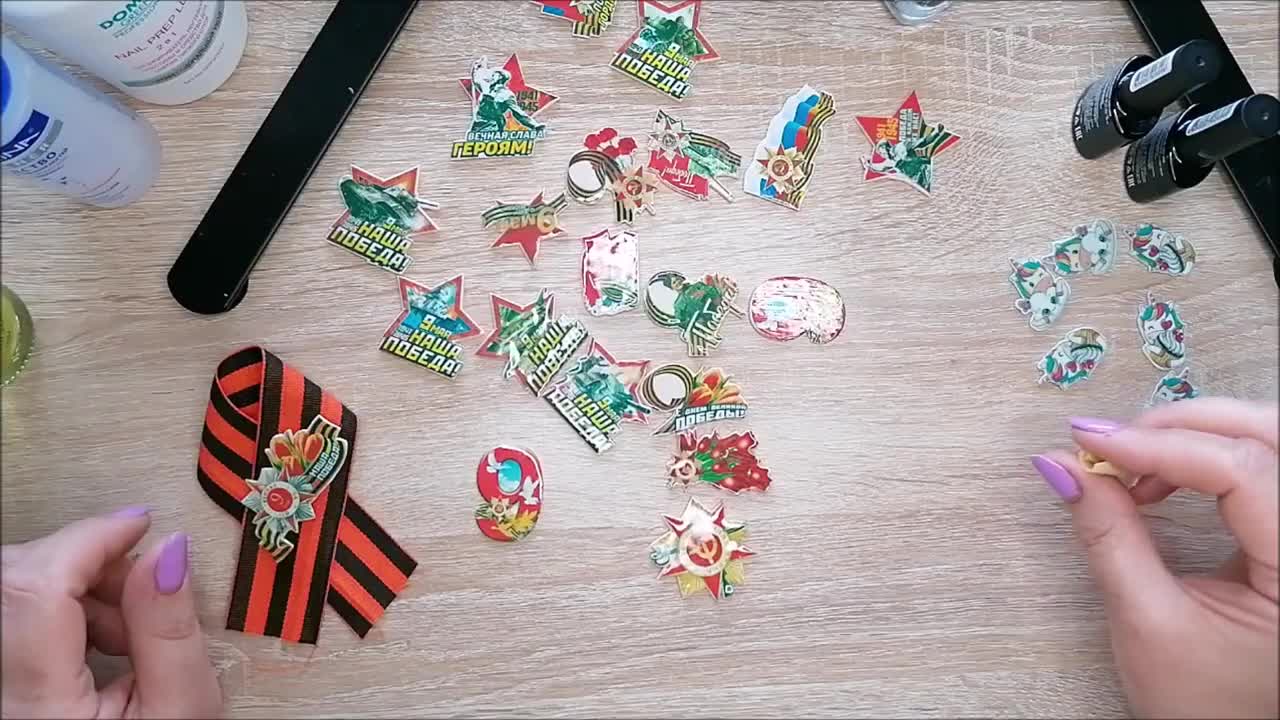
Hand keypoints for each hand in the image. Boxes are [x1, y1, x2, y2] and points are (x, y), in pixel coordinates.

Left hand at [1, 509, 220, 718]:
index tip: (137, 525)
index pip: (37, 586)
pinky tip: (99, 639)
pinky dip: (58, 608)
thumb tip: (167, 553)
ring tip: (126, 626)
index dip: (90, 537)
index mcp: (38, 707)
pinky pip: (11, 620)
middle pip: (12, 581)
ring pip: (8, 595)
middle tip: (140, 580)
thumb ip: (170, 631)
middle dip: (82, 561)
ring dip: (70, 585)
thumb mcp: (182, 711)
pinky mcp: (1, 684)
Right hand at [1032, 397, 1277, 718]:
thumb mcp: (1146, 622)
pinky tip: (1158, 481)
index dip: (1163, 446)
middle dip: (1183, 424)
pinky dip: (1203, 457)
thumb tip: (1061, 464)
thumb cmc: (1204, 705)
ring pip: (1265, 440)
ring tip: (1130, 465)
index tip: (1091, 442)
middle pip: (1267, 436)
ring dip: (1192, 434)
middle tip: (1112, 442)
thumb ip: (1108, 536)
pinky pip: (1257, 464)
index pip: (1243, 471)